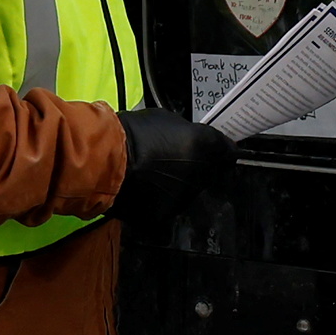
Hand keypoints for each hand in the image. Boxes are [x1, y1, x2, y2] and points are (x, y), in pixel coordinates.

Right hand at [115, 105, 235, 219]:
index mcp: (206, 147)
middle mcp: (201, 176)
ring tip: (156, 173)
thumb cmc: (133, 133)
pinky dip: (160, 197)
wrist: (106, 161)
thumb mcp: (166, 119)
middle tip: (175, 158)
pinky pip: (167, 204)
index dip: (222, 150)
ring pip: (188, 191)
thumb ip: (186, 132)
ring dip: (179, 183)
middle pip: (209, 173)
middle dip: (198, 167)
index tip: (214, 149)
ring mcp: (184, 199)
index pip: (229, 152)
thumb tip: (190, 138)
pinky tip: (145, 187)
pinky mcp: (164, 216)